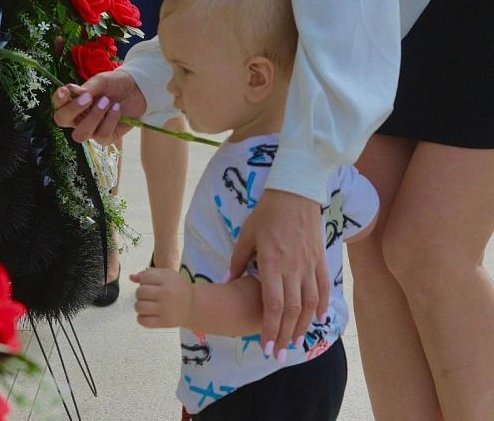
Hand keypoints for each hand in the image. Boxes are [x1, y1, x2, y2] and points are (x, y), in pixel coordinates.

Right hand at [51, 69, 146, 144]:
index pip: (58, 106)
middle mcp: (79, 119)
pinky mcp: (107, 138)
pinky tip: (117, 109)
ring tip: (107, 101)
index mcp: (73, 104)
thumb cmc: (115, 84)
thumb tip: (75, 93)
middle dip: (73, 110)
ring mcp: (92, 130)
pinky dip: (110, 121)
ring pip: (81, 134)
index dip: (58, 101)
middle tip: (88, 98)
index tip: (65, 91)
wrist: (137, 89)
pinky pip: (102, 136)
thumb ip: (88, 88)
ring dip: (93, 117)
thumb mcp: (101, 81)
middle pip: (62, 121)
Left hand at [130, 267, 192, 328]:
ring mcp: (165, 309)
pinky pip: (142, 321)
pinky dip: (141, 318)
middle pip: (139, 292)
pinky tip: (148, 314)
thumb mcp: (167, 275)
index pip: (144, 278)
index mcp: (167, 279)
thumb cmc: (176, 288)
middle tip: (150, 296)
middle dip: (141, 294)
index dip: (144, 281)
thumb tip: (131, 277)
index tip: (151, 284)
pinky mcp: (164, 322)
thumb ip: (148, 273)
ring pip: (139, 307)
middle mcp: (166, 294)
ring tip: (147, 305)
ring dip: (140, 306)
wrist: (193, 305)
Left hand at [229, 190, 328, 360]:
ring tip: (295, 342)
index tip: (265, 346)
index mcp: (272, 264)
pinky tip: (318, 318)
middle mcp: (293, 268)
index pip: (273, 305)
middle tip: (277, 354)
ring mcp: (310, 264)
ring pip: (310, 303)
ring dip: (303, 326)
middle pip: (292, 311)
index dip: (269, 328)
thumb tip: (224, 282)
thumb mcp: (245, 236)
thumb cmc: (266, 214)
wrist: (295, 193)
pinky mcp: (320, 259)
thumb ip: (236, 262)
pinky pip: (324, 287)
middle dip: (284, 336)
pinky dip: (322, 305)